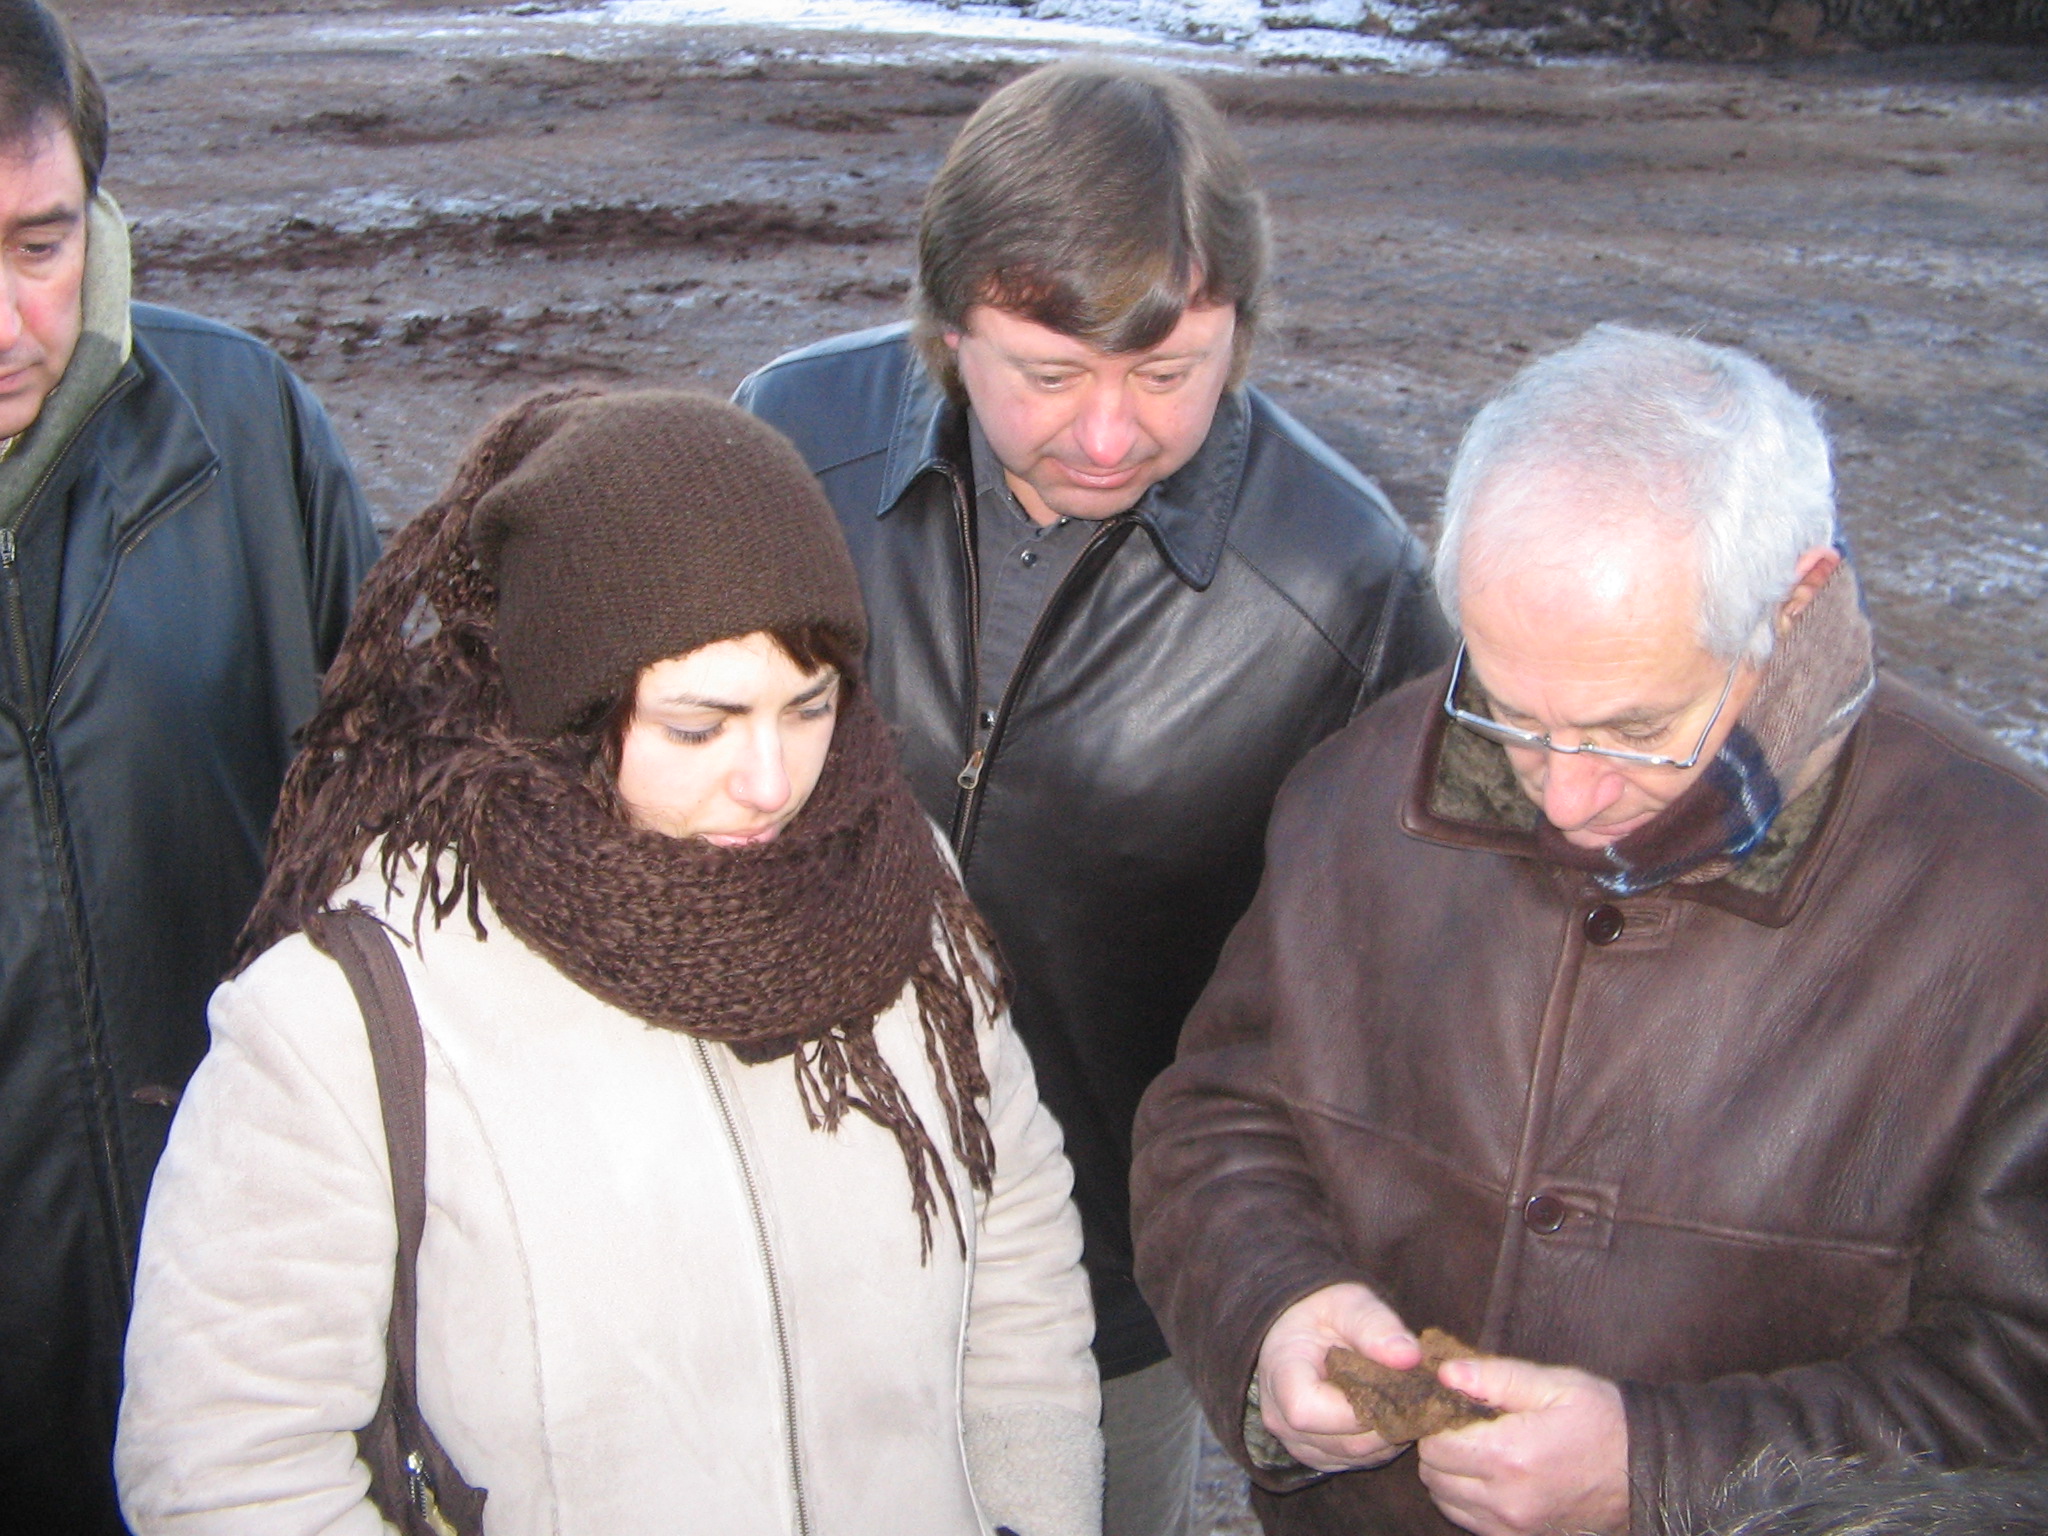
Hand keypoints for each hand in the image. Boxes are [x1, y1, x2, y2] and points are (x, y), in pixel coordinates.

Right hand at [1256, 1282, 1420, 1472]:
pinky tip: (1389, 1412)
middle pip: (1342, 1440)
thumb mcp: (1348, 1304)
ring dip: (1388, 1432)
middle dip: (1386, 1418)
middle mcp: (1281, 1418)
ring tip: (1403, 1398)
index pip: (1308, 1410)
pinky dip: (1381, 1442)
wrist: (1301, 1332)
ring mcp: (1297, 1442)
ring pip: (1355, 1455)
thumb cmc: (1324, 1315)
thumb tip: (1408, 1357)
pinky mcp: (1317, 1455)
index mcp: (1281, 1373)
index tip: (1389, 1382)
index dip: (1357, 1406)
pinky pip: (1357, 1460)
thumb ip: (1376, 1325)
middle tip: (1413, 1390)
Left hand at [1419, 1355, 1628, 1535]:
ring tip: (1478, 1449)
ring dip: (1450, 1475)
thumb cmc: (1602, 1421)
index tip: (1452, 1406)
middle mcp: (1507, 1499)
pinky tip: (1490, 1475)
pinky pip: (1468, 1520)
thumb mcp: (1555, 1384)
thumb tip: (1446, 1372)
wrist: (1646, 1473)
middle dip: (1440, 1446)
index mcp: (1511, 1455)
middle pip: (1433, 1475)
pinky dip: (1467, 1498)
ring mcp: (1513, 1527)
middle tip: (1463, 1426)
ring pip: (1446, 1500)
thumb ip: (1495, 1377)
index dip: (1436, 1421)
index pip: (1435, 1444)